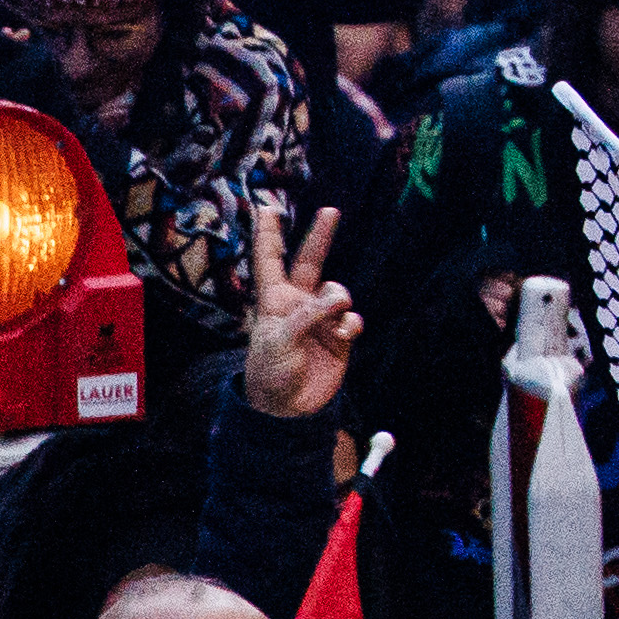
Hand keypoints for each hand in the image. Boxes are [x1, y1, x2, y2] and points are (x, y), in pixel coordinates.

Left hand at [237, 203, 358, 423]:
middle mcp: (298, 304)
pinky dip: (350, 323)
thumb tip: (337, 298)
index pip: (270, 262)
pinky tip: (343, 335)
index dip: (268, 235)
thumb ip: (307, 315)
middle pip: (310, 262)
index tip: (266, 208)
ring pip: (338, 291)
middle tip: (330, 210)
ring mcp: (319, 319)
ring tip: (336, 318)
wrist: (289, 410)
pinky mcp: (338, 336)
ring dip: (340, 298)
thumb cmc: (271, 373)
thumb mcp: (280, 342)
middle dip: (320, 237)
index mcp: (274, 302)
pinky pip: (351, 318)